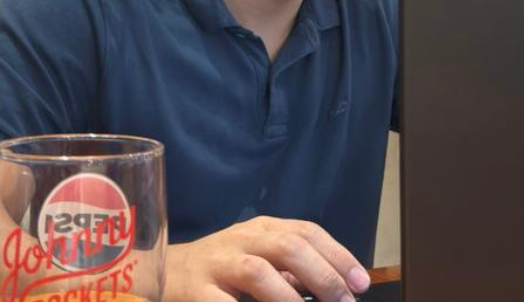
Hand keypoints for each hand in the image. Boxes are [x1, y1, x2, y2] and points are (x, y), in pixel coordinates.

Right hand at [164, 216, 370, 301]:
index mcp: (261, 229)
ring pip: (259, 272)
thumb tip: (336, 289)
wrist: (162, 273)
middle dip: (323, 276)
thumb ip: (290, 272)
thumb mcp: (257, 260)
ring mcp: (217, 264)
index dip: (338, 256)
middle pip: (289, 247)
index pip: (307, 232)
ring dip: (290, 299)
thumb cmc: (220, 270)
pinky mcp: (196, 291)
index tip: (361, 283)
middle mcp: (241, 240)